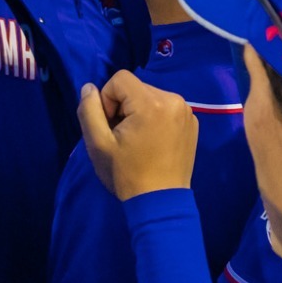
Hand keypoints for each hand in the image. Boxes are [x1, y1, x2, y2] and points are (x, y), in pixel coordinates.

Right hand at [77, 70, 197, 200]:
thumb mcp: (98, 144)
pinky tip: (153, 142)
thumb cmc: (127, 174)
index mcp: (152, 102)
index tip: (110, 127)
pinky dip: (155, 118)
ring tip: (137, 140)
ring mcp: (187, 111)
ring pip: (150, 96)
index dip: (107, 100)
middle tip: (122, 137)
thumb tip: (89, 88)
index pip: (120, 79)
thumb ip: (89, 110)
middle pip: (136, 88)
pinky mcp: (192, 122)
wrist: (160, 202)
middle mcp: (174, 99)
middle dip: (123, 107)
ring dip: (138, 112)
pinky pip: (166, 108)